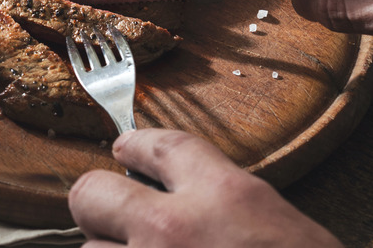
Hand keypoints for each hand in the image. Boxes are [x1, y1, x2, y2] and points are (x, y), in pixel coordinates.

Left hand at [68, 129, 342, 246]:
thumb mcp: (278, 226)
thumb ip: (225, 204)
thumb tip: (185, 196)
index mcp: (225, 196)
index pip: (161, 146)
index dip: (135, 143)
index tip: (123, 145)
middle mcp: (175, 228)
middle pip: (93, 191)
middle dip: (96, 200)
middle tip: (106, 212)